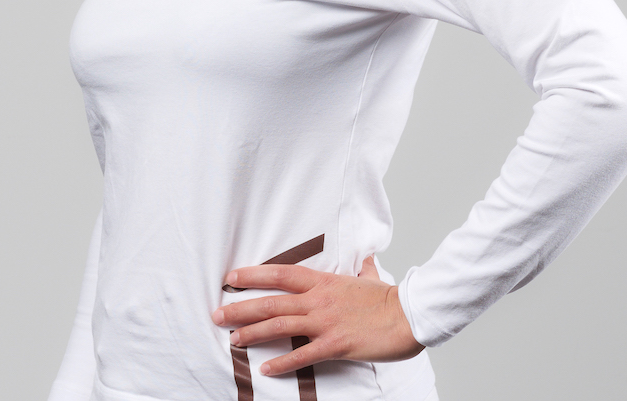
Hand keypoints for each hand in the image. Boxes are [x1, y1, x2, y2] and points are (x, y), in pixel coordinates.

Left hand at [210, 255, 423, 374]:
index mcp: (322, 280)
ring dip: (252, 332)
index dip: (253, 275)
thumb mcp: (368, 275)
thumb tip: (365, 258)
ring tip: (232, 339)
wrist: (408, 314)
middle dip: (241, 308)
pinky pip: (302, 354)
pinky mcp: (335, 344)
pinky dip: (282, 362)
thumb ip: (360, 267)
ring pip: (280, 325)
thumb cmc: (388, 297)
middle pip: (271, 300)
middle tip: (217, 314)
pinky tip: (265, 368)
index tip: (231, 278)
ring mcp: (325, 321)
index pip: (279, 274)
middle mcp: (318, 299)